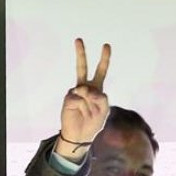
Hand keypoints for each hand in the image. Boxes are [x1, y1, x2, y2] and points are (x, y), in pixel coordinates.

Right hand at [58, 39, 110, 156]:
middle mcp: (85, 87)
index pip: (101, 71)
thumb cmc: (93, 123)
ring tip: (89, 114)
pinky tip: (81, 113)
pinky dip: (85, 108)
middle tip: (78, 39)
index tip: (106, 45)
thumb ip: (101, 98)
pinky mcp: (69, 98)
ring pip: (88, 91)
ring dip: (91, 105)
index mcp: (97, 89)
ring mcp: (75, 92)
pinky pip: (81, 99)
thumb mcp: (104, 111)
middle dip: (80, 53)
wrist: (80, 136)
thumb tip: (85, 89)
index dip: (104, 59)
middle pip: (82, 67)